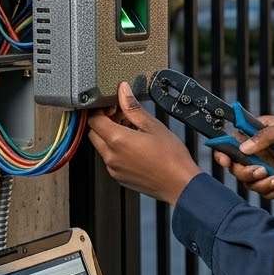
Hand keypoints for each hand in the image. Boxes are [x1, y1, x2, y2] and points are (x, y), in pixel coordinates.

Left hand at [87, 82, 201, 203]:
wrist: (180, 183)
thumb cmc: (171, 157)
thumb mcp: (153, 125)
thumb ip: (133, 107)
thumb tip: (123, 91)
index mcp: (117, 140)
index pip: (94, 120)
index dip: (100, 110)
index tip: (113, 107)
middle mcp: (111, 156)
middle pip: (93, 133)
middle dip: (103, 123)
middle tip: (121, 117)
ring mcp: (114, 169)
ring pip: (101, 147)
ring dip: (110, 137)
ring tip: (132, 132)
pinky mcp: (119, 177)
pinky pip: (110, 160)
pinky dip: (116, 150)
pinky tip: (135, 147)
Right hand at [216, 115, 273, 199]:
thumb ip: (265, 136)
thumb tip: (243, 147)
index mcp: (257, 133)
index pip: (232, 141)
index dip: (224, 151)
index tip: (225, 160)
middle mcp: (258, 151)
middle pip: (236, 166)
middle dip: (245, 172)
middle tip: (261, 171)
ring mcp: (265, 166)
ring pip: (248, 181)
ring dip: (261, 183)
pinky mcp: (273, 180)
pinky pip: (263, 192)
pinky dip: (272, 191)